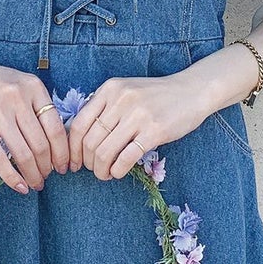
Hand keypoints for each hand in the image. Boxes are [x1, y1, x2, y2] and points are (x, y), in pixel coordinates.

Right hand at [0, 56, 69, 193]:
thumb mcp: (20, 84)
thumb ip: (37, 105)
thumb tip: (56, 141)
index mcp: (33, 87)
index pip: (56, 127)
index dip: (63, 152)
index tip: (63, 166)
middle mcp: (18, 97)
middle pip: (42, 144)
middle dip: (48, 167)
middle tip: (48, 177)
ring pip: (24, 154)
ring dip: (33, 175)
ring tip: (36, 183)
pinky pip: (0, 159)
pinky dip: (13, 178)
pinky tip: (20, 187)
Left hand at [67, 73, 208, 179]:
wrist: (190, 91)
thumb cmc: (155, 95)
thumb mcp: (125, 91)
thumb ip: (104, 107)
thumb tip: (78, 137)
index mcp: (109, 89)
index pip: (79, 123)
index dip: (72, 148)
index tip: (73, 162)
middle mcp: (121, 100)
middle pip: (90, 141)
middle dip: (87, 162)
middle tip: (92, 170)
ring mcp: (138, 115)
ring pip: (105, 152)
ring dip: (100, 170)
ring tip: (105, 174)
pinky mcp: (154, 131)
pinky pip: (126, 158)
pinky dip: (117, 171)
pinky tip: (118, 173)